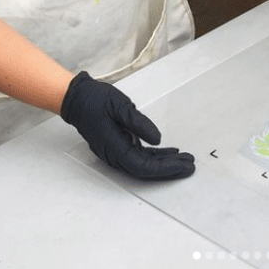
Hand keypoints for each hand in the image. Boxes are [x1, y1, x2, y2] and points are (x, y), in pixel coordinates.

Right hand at [61, 71, 194, 179]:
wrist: (77, 99)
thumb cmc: (95, 101)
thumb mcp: (120, 106)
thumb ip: (139, 123)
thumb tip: (158, 139)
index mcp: (114, 147)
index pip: (143, 166)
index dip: (165, 168)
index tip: (182, 164)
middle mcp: (115, 155)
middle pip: (146, 170)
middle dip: (169, 169)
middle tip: (190, 166)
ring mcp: (117, 152)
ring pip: (145, 164)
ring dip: (165, 163)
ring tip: (185, 160)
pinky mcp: (120, 146)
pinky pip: (141, 156)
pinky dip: (156, 155)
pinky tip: (170, 152)